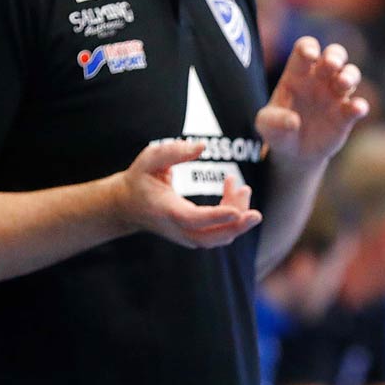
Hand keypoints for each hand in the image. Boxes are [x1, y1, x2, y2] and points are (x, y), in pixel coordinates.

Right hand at [116, 139, 260, 246]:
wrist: (126, 206)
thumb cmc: (140, 178)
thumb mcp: (150, 159)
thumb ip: (174, 151)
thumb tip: (202, 146)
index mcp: (166, 210)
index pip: (193, 218)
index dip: (216, 217)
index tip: (237, 212)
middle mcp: (177, 228)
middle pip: (211, 237)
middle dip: (237, 227)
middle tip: (257, 214)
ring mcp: (186, 236)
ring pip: (218, 237)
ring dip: (237, 218)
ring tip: (242, 188)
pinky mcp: (195, 236)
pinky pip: (219, 233)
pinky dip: (232, 217)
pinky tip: (235, 190)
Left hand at [256, 37, 369, 171]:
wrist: (294, 153)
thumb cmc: (277, 130)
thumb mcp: (266, 126)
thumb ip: (273, 121)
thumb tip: (292, 121)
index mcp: (297, 73)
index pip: (305, 48)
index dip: (309, 47)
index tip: (310, 56)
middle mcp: (320, 79)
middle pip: (334, 54)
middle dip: (336, 55)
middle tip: (332, 64)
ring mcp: (335, 95)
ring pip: (351, 74)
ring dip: (350, 75)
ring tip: (343, 83)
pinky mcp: (346, 115)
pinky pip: (357, 106)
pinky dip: (360, 106)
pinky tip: (358, 108)